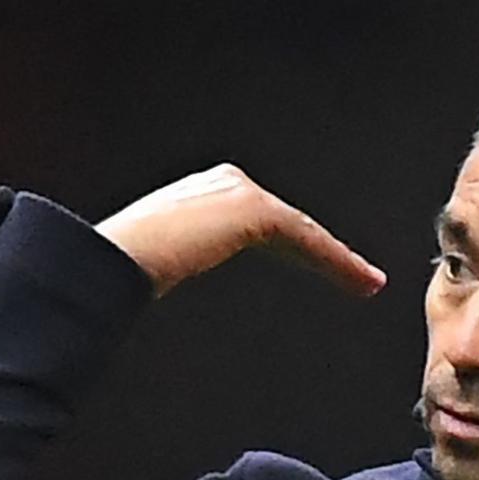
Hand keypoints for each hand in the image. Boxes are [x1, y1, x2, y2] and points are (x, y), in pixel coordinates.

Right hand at [95, 163, 386, 298]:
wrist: (111, 257)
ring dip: (338, 258)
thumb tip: (154, 297)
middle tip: (357, 275)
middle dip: (325, 251)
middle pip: (288, 222)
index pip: (261, 220)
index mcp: (198, 196)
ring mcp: (236, 191)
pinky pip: (305, 238)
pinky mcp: (252, 209)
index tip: (318, 266)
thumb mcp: (154, 269)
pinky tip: (361, 281)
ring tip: (367, 282)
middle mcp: (221, 183)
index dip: (296, 245)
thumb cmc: (117, 269)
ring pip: (301, 230)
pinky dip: (336, 261)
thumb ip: (170, 272)